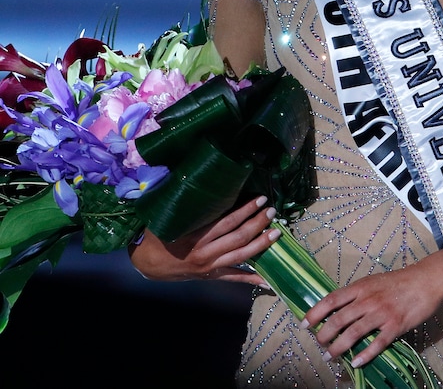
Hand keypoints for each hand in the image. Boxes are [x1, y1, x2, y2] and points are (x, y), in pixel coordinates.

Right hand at [128, 195, 279, 285]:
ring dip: (260, 244)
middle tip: (272, 210)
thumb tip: (205, 181)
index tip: (259, 198)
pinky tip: (268, 280)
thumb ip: (189, 205)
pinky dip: (252, 280)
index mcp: (194, 235)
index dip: (245, 210)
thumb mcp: (170, 217)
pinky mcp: (211, 276)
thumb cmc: (158, 233)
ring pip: (240, 256)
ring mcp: (209, 266)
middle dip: (257, 223)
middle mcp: (204, 252)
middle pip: (238, 237)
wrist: (147, 263)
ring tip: (276, 232)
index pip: (227, 221)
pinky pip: (235, 278)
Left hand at [302, 256, 442, 367]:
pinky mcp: (395, 326)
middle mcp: (368, 300)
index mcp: (361, 287)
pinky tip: (356, 362)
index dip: (316, 312)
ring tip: (330, 356)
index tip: (304, 324)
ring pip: (354, 333)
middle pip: (339, 319)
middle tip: (318, 344)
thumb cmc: (399, 281)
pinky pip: (377, 343)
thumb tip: (338, 307)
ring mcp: (381, 313)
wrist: (425, 280)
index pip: (332, 300)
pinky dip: (365, 354)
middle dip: (324, 334)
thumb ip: (357, 293)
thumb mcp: (374, 281)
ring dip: (339, 347)